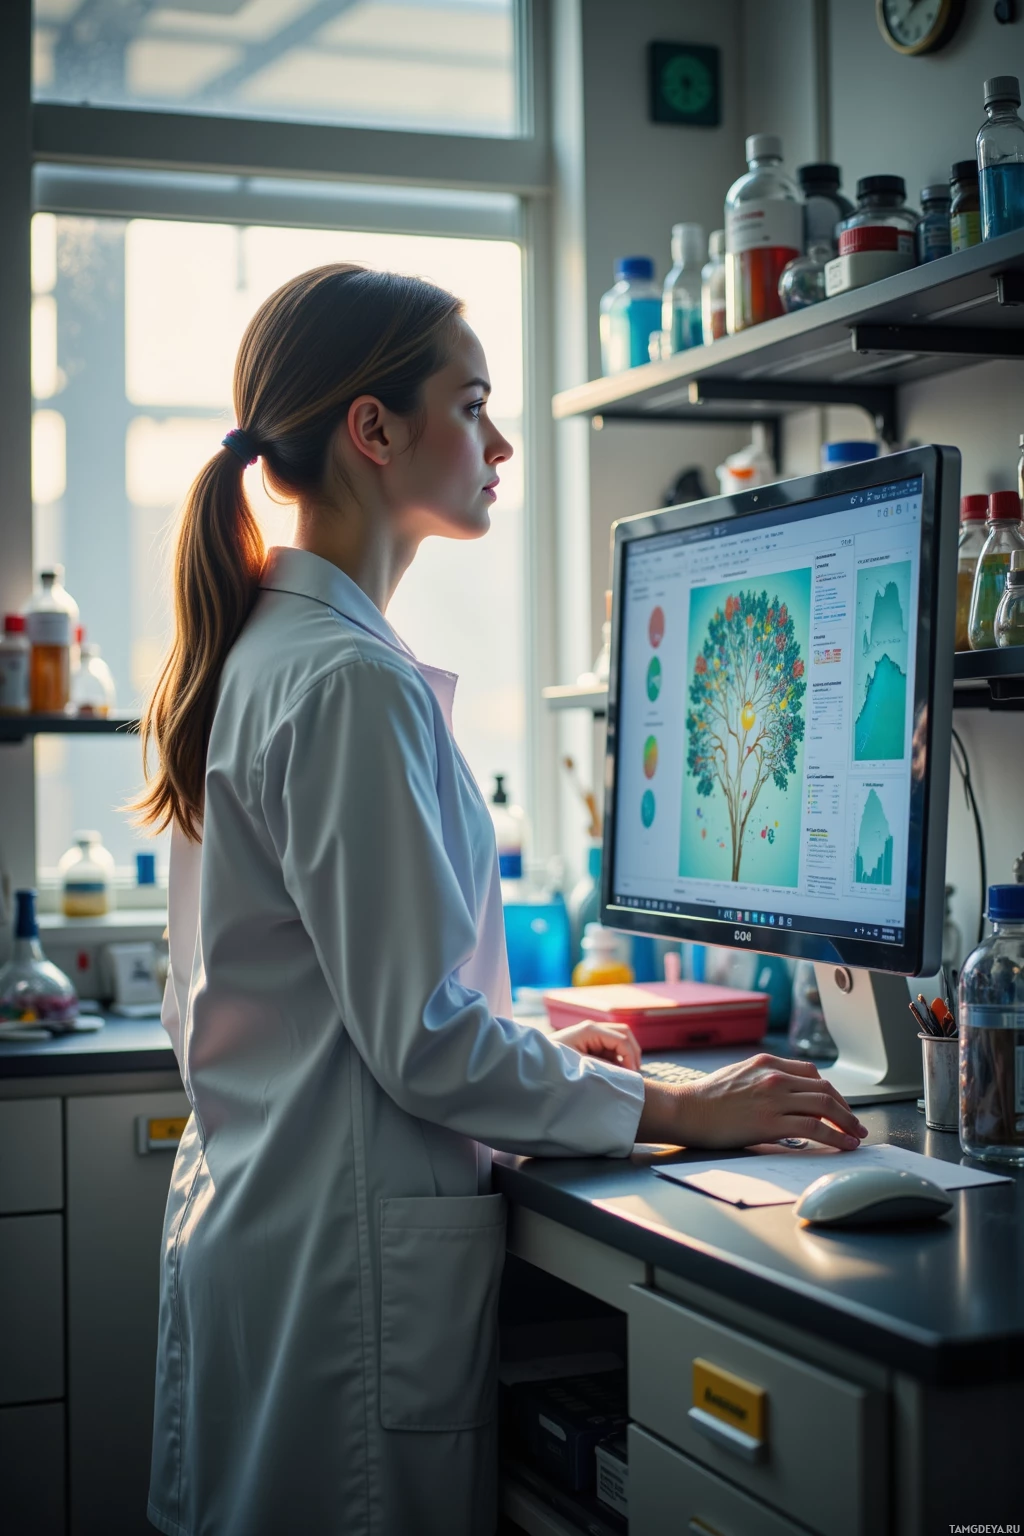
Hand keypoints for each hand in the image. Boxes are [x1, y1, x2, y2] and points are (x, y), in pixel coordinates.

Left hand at [556, 1020, 641, 1072]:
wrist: (535, 1061)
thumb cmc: (553, 1061)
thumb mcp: (578, 1064)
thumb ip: (602, 1066)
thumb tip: (623, 1072)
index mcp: (591, 1030)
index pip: (622, 1039)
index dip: (630, 1057)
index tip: (631, 1075)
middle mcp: (594, 1028)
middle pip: (625, 1033)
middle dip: (633, 1052)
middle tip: (635, 1073)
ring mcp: (593, 1034)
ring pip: (621, 1040)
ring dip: (626, 1056)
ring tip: (626, 1075)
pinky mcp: (592, 1042)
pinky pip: (612, 1048)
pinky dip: (618, 1059)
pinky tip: (616, 1073)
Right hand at [637, 1053, 867, 1150]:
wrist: (686, 1110)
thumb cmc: (706, 1098)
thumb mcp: (739, 1075)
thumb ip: (763, 1080)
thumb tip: (785, 1097)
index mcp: (767, 1063)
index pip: (812, 1073)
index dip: (831, 1091)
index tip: (838, 1105)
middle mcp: (775, 1076)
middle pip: (825, 1088)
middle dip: (845, 1108)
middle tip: (855, 1124)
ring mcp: (775, 1098)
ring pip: (825, 1106)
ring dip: (847, 1122)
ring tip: (856, 1136)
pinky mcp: (772, 1122)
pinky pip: (815, 1128)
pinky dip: (836, 1136)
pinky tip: (844, 1145)